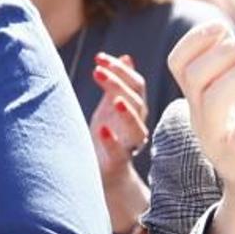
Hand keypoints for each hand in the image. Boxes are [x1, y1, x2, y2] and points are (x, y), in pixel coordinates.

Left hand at [89, 52, 149, 184]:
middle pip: (137, 102)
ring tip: (115, 101)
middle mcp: (135, 126)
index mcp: (134, 110)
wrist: (104, 175)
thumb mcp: (110, 107)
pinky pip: (118, 153)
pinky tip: (102, 130)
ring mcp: (128, 146)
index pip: (136, 84)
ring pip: (137, 129)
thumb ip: (118, 85)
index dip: (120, 69)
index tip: (99, 58)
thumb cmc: (106, 138)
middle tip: (97, 71)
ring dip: (128, 114)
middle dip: (119, 84)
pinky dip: (111, 142)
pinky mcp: (116, 164)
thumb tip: (127, 57)